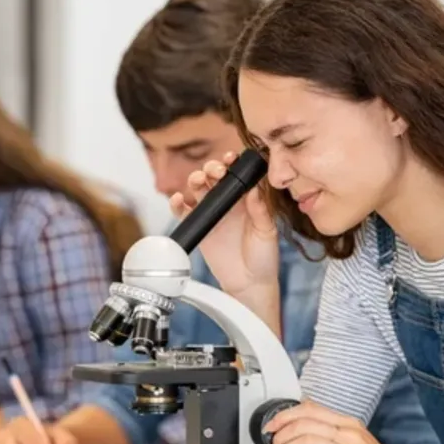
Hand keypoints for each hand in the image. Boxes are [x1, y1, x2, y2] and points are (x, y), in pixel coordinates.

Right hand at [169, 151, 278, 297]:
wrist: (249, 283)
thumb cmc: (263, 257)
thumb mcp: (267, 232)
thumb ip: (260, 211)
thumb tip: (254, 190)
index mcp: (246, 200)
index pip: (236, 174)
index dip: (231, 162)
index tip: (230, 159)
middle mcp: (228, 203)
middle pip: (213, 176)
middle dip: (211, 168)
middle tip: (216, 172)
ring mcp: (212, 214)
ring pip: (197, 189)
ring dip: (194, 180)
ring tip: (197, 182)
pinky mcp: (200, 227)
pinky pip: (184, 212)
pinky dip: (177, 203)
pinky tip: (178, 199)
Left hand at [266, 402, 417, 443]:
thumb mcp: (355, 439)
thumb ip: (331, 428)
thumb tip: (300, 419)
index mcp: (349, 424)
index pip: (310, 410)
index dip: (284, 416)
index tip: (272, 426)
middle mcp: (349, 436)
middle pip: (304, 425)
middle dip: (281, 436)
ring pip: (307, 442)